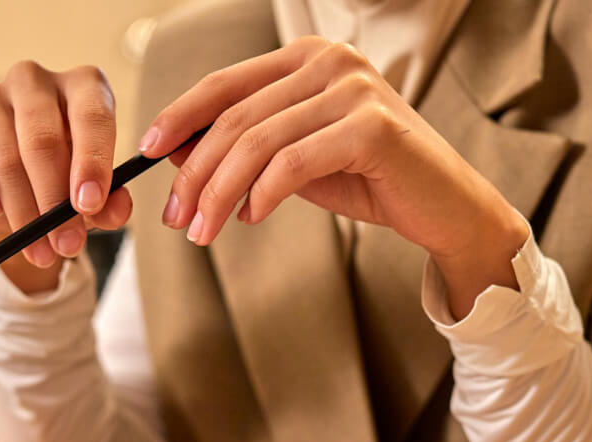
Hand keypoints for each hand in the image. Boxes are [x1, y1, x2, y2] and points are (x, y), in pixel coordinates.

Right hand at [0, 61, 131, 293]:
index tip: (90, 205)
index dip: (92, 161)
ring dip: (23, 211)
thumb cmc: (68, 181)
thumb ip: (111, 203)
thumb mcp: (96, 194)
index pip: (92, 114)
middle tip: (66, 243)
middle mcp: (34, 81)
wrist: (21, 190)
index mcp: (82, 87)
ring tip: (40, 251)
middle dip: (54, 200)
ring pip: (5, 156)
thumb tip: (114, 211)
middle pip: (43, 139)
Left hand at [141, 37, 527, 316]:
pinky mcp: (372, 126)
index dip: (179, 116)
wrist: (446, 208)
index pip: (226, 83)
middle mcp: (330, 62)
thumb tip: (177, 151)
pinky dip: (263, 194)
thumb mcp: (297, 160)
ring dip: (220, 193)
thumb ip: (247, 148)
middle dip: (195, 172)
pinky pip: (294, 162)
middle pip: (235, 117)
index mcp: (309, 59)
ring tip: (202, 231)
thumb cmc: (374, 180)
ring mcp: (353, 89)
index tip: (145, 152)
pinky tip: (251, 218)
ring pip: (258, 141)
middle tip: (175, 217)